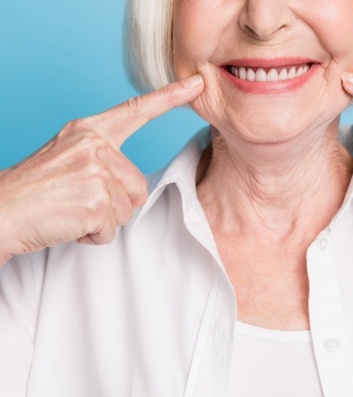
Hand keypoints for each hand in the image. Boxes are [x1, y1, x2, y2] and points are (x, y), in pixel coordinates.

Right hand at [0, 75, 203, 265]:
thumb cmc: (34, 190)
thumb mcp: (68, 159)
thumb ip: (103, 161)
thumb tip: (133, 187)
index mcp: (88, 131)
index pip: (136, 110)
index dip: (169, 98)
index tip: (196, 84)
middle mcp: (94, 146)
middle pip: (138, 185)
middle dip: (114, 203)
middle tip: (78, 200)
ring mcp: (95, 172)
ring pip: (126, 210)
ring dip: (102, 220)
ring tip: (70, 210)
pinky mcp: (95, 201)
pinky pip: (111, 230)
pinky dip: (92, 236)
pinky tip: (68, 223)